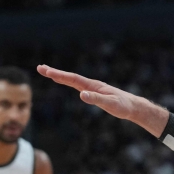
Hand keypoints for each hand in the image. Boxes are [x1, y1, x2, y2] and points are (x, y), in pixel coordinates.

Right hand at [36, 65, 166, 135]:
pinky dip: (69, 81)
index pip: (72, 78)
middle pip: (70, 77)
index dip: (58, 74)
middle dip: (55, 72)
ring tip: (48, 72)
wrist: (134, 106)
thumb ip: (96, 100)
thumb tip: (81, 95)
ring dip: (60, 76)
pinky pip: (78, 85)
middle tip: (39, 67)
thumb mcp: (110, 104)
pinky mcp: (95, 92)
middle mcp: (91, 84)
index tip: (45, 70)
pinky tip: (65, 81)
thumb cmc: (123, 106)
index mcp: (93, 85)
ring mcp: (93, 88)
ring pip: (73, 80)